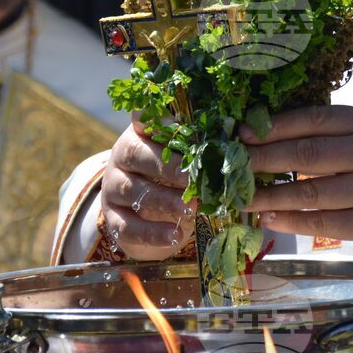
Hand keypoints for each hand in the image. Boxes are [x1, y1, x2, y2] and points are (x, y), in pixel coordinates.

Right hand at [100, 113, 196, 259]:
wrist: (148, 215)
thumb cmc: (174, 177)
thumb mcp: (185, 158)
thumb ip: (200, 147)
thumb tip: (239, 134)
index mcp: (142, 133)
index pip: (142, 117)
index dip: (155, 116)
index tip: (176, 122)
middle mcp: (123, 156)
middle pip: (137, 154)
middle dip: (167, 167)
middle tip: (193, 179)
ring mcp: (114, 188)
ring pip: (133, 191)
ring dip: (163, 200)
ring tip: (190, 209)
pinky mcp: (113, 220)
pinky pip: (127, 227)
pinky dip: (152, 233)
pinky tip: (175, 236)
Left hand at [241, 105, 352, 263]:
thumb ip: (342, 138)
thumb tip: (282, 142)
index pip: (313, 119)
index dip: (273, 125)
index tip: (242, 131)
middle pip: (306, 153)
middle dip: (263, 158)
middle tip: (232, 163)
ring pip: (309, 192)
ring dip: (269, 195)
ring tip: (241, 197)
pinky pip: (321, 222)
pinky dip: (290, 221)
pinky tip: (268, 219)